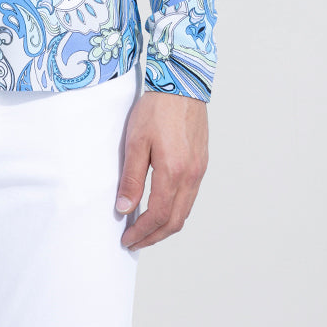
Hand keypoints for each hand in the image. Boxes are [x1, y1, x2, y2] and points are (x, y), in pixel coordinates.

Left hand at [115, 90, 208, 250]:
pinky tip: (162, 206)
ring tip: (146, 229)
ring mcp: (199, 170)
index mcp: (173, 172)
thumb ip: (131, 178)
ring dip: (166, 225)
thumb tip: (125, 208)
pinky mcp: (201, 163)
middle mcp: (191, 175)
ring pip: (185, 211)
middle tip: (136, 241)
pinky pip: (190, 197)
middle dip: (154, 236)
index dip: (141, 232)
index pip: (157, 216)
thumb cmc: (157, 109)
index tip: (128, 238)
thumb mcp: (135, 142)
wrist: (181, 84)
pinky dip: (176, 210)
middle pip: (175, 221)